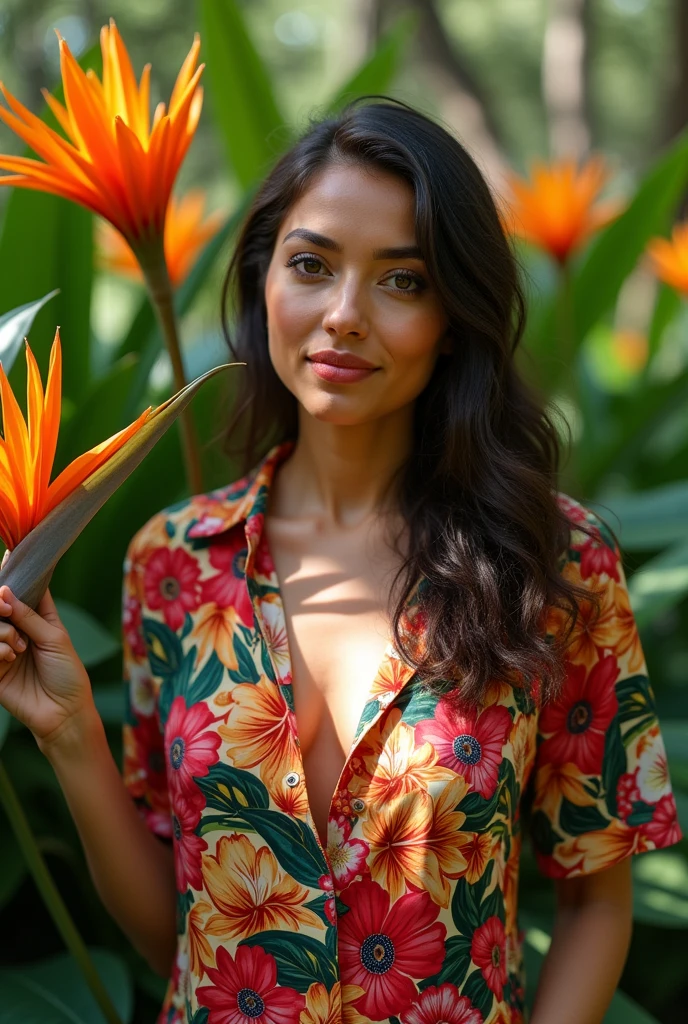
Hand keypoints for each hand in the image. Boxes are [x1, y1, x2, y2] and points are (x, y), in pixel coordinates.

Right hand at [0, 550, 94, 752]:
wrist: (64, 713)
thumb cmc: (68, 674)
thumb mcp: (54, 639)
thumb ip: (28, 615)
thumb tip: (4, 593)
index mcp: (40, 617)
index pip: (26, 590)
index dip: (17, 573)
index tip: (9, 554)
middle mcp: (20, 629)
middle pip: (1, 605)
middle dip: (0, 604)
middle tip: (4, 607)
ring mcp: (4, 648)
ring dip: (1, 632)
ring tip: (17, 648)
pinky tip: (9, 657)